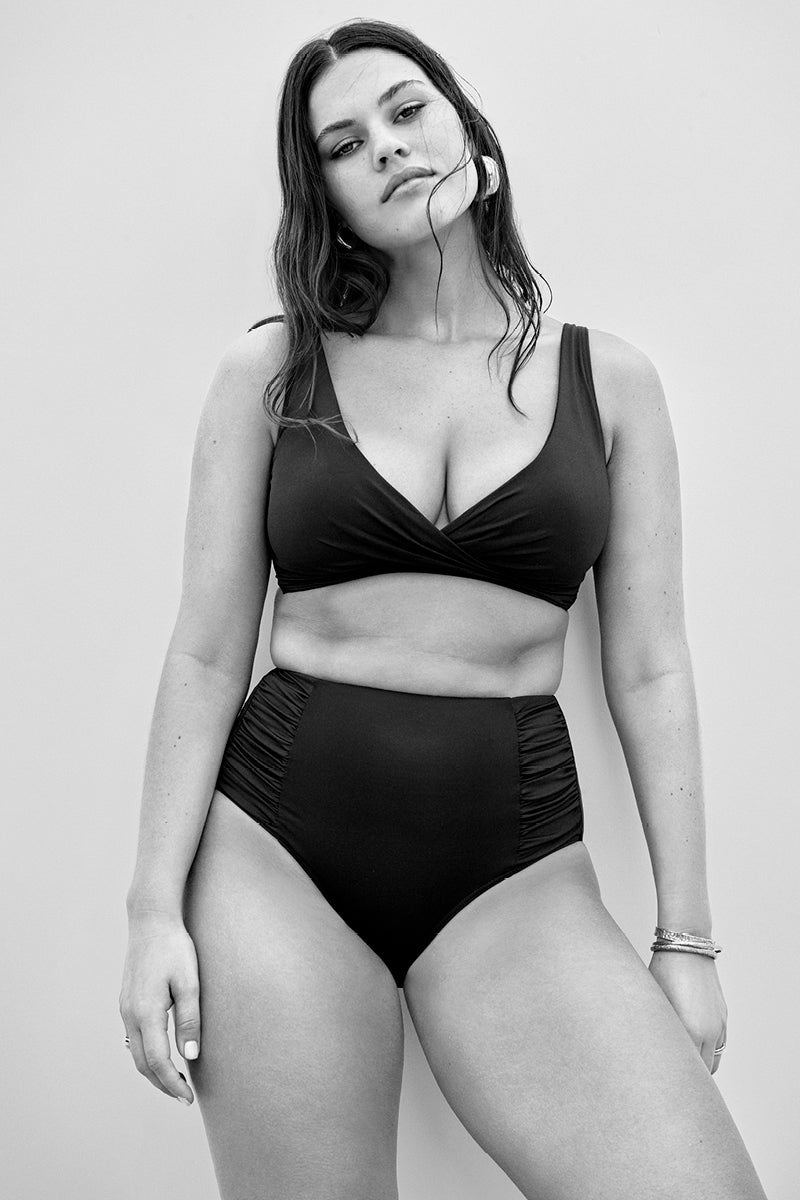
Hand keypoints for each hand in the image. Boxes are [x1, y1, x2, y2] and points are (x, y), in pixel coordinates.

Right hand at [119, 912, 200, 1104]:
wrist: (151, 920)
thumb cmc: (175, 948)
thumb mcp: (189, 982)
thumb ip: (189, 1020)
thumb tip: (191, 1056)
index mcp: (146, 1012)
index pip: (157, 1061)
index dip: (172, 1083)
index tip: (188, 1098)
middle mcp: (130, 1014)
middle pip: (142, 1063)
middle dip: (162, 1083)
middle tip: (184, 1096)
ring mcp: (125, 1008)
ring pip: (135, 1052)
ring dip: (153, 1071)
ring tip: (176, 1081)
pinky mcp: (126, 1002)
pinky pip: (133, 1038)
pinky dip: (147, 1054)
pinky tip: (162, 1054)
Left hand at [649, 950, 727, 1074]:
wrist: (687, 945)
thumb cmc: (663, 970)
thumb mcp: (655, 1002)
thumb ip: (658, 1031)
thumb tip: (650, 1050)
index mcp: (690, 1031)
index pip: (685, 1071)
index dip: (672, 1079)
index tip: (660, 1084)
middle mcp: (708, 1032)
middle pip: (702, 1073)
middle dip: (687, 1078)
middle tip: (668, 1080)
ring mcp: (719, 1024)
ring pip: (713, 1061)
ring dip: (700, 1067)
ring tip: (679, 1066)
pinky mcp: (723, 1016)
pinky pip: (720, 1045)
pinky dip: (709, 1053)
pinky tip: (692, 1049)